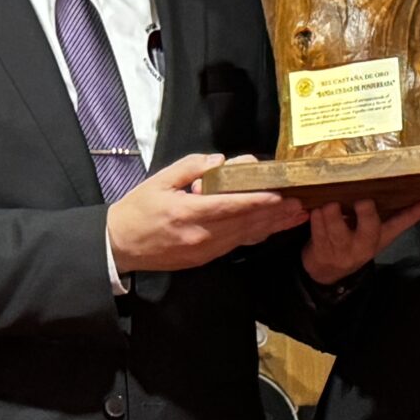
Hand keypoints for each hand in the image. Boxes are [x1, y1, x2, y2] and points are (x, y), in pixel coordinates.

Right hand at [106, 152, 305, 273]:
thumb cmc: (137, 211)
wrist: (119, 246)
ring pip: (245, 236)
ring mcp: (204, 250)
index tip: (280, 195)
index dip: (258, 201)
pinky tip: (272, 228)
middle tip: (301, 203)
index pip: (230, 207)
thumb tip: (220, 162)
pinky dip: (256, 235)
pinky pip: (236, 245)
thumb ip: (191, 167)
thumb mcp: (159, 181)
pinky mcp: (205, 258)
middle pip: (245, 223)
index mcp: (187, 213)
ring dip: (272, 226)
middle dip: (275, 213)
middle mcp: (200, 235)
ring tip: (296, 215)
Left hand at [302, 195, 419, 283]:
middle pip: (369, 229)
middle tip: (362, 200)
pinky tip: (317, 206)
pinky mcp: (321, 249)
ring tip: (331, 198)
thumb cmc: (356, 243)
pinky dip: (317, 216)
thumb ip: (400, 218)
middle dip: (366, 213)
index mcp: (379, 238)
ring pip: (338, 227)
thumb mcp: (379, 235)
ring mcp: (342, 249)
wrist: (327, 271)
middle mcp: (363, 245)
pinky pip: (318, 229)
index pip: (400, 224)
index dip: (413, 214)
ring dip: (333, 210)